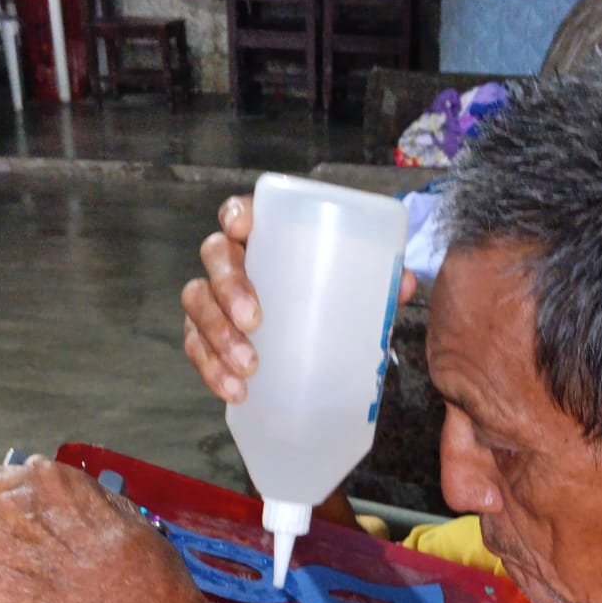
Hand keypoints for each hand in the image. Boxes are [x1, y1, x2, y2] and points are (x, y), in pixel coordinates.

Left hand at [0, 457, 209, 602]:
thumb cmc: (145, 575)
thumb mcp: (122, 514)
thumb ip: (79, 505)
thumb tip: (68, 513)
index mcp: (43, 481)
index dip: (5, 510)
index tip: (18, 528)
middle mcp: (7, 507)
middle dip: (0, 548)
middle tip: (31, 573)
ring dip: (1, 588)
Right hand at [181, 193, 417, 403]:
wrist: (317, 349)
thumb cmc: (332, 301)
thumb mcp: (358, 290)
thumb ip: (380, 282)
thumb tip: (405, 282)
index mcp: (267, 236)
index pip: (240, 211)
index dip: (235, 216)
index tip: (243, 230)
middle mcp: (236, 260)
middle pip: (214, 255)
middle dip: (228, 287)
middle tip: (253, 322)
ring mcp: (216, 298)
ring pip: (197, 302)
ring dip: (216, 334)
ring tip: (248, 368)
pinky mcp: (208, 336)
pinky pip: (196, 346)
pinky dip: (211, 370)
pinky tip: (234, 391)